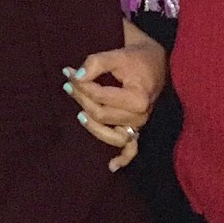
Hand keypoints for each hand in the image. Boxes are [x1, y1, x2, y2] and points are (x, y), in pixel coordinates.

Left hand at [63, 27, 165, 171]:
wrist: (154, 62)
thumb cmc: (135, 59)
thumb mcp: (116, 55)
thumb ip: (96, 63)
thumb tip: (77, 76)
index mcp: (137, 98)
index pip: (99, 96)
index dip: (81, 84)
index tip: (69, 72)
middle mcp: (140, 116)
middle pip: (101, 115)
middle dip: (81, 99)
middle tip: (69, 83)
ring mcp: (139, 124)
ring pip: (112, 135)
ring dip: (93, 127)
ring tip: (79, 114)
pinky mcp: (137, 128)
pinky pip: (132, 149)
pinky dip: (123, 159)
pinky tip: (111, 166)